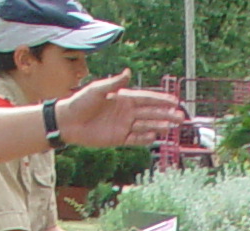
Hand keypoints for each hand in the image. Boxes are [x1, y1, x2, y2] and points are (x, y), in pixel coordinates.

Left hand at [54, 68, 187, 147]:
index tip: (174, 102)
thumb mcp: (97, 89)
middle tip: (181, 117)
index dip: (161, 100)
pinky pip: (135, 139)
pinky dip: (144, 138)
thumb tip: (128, 72)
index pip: (146, 99)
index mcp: (123, 98)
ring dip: (160, 126)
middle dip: (166, 115)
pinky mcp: (119, 138)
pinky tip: (153, 137)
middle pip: (151, 113)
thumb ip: (114, 83)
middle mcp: (126, 112)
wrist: (69, 122)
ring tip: (172, 127)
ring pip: (146, 126)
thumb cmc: (80, 102)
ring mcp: (124, 125)